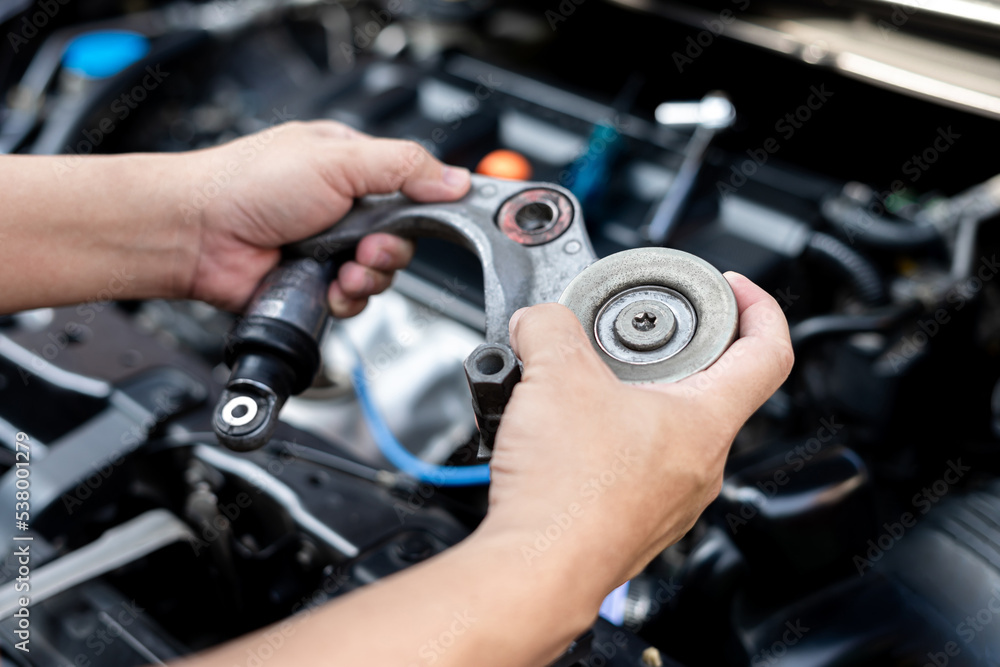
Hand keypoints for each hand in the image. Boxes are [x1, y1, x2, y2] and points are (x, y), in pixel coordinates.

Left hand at [179, 121, 470, 313]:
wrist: (197, 235)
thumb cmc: (246, 184)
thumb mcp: (338, 159)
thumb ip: (403, 166)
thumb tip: (455, 179)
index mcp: (350, 166)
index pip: (411, 188)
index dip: (426, 207)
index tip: (434, 218)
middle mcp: (342, 207)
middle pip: (401, 239)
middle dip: (390, 249)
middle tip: (367, 244)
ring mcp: (328, 247)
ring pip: (379, 273)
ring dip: (369, 277)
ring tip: (344, 268)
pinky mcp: (315, 283)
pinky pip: (353, 300)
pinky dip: (347, 299)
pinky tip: (330, 288)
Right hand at [479, 272, 792, 594]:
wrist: (535, 568)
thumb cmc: (566, 494)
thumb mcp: (554, 373)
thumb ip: (550, 327)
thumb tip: (540, 321)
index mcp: (704, 421)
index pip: (769, 352)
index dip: (757, 306)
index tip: (732, 286)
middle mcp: (699, 464)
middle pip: (711, 387)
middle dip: (673, 349)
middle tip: (635, 334)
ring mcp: (670, 497)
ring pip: (667, 428)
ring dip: (633, 396)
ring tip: (586, 383)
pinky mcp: (635, 516)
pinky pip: (637, 462)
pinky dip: (609, 435)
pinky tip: (568, 431)